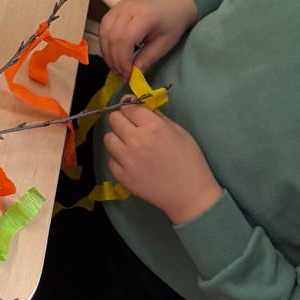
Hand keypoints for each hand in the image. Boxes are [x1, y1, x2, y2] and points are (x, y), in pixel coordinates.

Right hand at [98, 0, 197, 77]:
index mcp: (145, 15)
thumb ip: (147, 59)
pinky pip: (104, 27)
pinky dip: (105, 43)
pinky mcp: (114, 8)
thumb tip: (132, 76)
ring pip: (104, 31)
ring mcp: (119, 6)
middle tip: (121, 75)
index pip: (126, 38)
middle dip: (114, 59)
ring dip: (107, 52)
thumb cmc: (171, 24)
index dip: (123, 60)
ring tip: (116, 67)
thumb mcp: (164, 44)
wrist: (172, 3)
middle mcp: (128, 8)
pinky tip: (113, 54)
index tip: (128, 76)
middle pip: (112, 36)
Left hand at [104, 103, 221, 224]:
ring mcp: (127, 160)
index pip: (128, 107)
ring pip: (108, 138)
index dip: (131, 108)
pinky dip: (118, 159)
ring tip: (128, 145)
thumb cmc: (190, 160)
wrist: (191, 195)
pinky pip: (111, 160)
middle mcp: (136, 140)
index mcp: (153, 126)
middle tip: (130, 127)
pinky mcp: (123, 177)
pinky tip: (130, 162)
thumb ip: (157, 116)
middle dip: (121, 119)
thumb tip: (139, 104)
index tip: (134, 112)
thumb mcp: (178, 131)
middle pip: (114, 119)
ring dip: (117, 138)